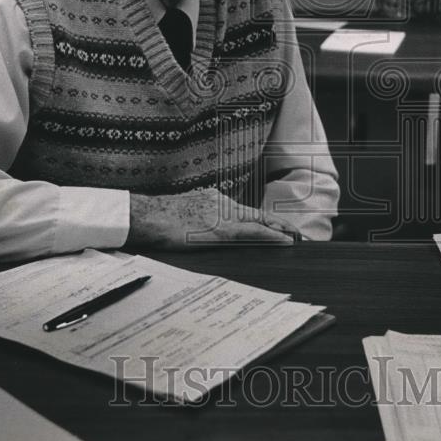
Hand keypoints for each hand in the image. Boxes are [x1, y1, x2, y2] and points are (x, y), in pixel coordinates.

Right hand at [128, 189, 295, 246]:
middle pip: (255, 213)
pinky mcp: (220, 229)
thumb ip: (196, 219)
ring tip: (294, 238)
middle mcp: (219, 203)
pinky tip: (283, 241)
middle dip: (277, 222)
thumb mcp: (181, 215)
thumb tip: (201, 231)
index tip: (274, 224)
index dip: (261, 217)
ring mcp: (221, 215)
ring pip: (258, 220)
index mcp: (210, 199)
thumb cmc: (156, 220)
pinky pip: (252, 231)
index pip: (242, 210)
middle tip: (295, 232)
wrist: (145, 217)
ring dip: (278, 229)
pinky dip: (270, 235)